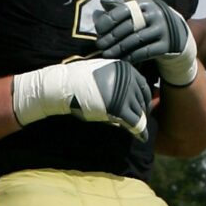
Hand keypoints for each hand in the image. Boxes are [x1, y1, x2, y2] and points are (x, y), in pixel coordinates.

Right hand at [11, 58, 152, 140]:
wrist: (62, 87)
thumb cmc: (79, 82)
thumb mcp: (103, 75)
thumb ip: (120, 83)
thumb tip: (142, 98)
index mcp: (125, 68)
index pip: (143, 86)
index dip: (143, 100)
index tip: (141, 109)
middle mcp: (128, 78)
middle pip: (142, 100)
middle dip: (142, 111)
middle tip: (140, 121)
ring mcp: (124, 92)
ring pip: (139, 112)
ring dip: (139, 122)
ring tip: (138, 131)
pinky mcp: (118, 107)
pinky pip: (135, 122)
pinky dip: (140, 132)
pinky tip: (141, 137)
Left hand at [92, 0, 197, 85]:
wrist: (176, 33)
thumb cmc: (148, 21)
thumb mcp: (138, 11)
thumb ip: (120, 7)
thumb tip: (102, 1)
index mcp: (145, 4)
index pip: (124, 9)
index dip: (109, 19)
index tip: (98, 29)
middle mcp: (155, 14)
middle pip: (129, 26)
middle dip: (111, 36)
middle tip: (99, 45)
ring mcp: (162, 30)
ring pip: (136, 40)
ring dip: (118, 48)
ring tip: (106, 54)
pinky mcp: (166, 45)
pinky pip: (146, 52)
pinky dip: (132, 57)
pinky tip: (121, 60)